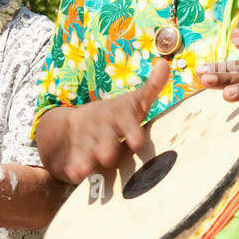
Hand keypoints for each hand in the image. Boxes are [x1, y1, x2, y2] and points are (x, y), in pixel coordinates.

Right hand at [51, 58, 170, 184]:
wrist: (78, 122)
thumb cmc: (117, 116)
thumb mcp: (133, 101)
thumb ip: (151, 87)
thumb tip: (165, 64)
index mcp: (119, 115)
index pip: (126, 122)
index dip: (132, 132)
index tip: (137, 143)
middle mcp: (101, 127)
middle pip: (103, 137)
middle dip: (105, 146)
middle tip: (107, 155)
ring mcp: (86, 139)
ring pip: (86, 149)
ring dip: (85, 158)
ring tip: (84, 168)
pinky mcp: (75, 152)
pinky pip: (73, 160)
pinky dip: (73, 168)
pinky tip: (73, 174)